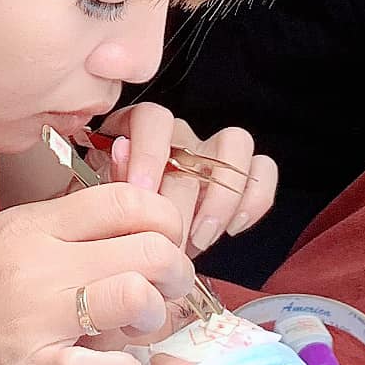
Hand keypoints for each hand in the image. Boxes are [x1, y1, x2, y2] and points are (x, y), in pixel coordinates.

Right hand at [0, 182, 196, 364]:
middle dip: (175, 272)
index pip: (126, 199)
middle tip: (165, 296)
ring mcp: (33, 315)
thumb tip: (124, 231)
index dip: (165, 221)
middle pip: (148, 245)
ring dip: (155, 318)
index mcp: (29, 225)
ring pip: (136, 294)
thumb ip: (55, 235)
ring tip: (139, 334)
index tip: (163, 249)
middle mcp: (35, 261)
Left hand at [90, 104, 277, 252]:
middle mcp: (179, 137)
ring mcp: (212, 153)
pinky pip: (262, 170)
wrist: (139, 246)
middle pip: (191, 151)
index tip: (142, 193)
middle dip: (181, 203)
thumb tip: (121, 151)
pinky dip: (254, 199)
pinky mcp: (241, 175)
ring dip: (222, 196)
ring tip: (202, 236)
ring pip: (236, 143)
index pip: (151, 118)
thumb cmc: (117, 218)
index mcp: (138, 131)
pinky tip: (232, 228)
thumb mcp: (102, 200)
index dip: (149, 152)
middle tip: (169, 241)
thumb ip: (109, 178)